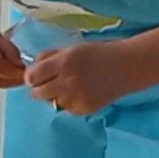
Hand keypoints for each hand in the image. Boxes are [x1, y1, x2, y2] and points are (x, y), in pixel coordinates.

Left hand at [19, 35, 143, 117]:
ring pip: (51, 102)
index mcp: (64, 62)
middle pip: (36, 93)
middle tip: (48, 82)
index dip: (31, 76)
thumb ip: (49, 57)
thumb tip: (31, 68)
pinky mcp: (85, 109)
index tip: (36, 75)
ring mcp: (77, 97)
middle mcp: (68, 81)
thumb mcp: (72, 48)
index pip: (32, 76)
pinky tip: (79, 92)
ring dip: (55, 96)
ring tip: (68, 86)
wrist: (126, 66)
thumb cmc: (98, 53)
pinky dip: (68, 102)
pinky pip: (66, 109)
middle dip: (39, 88)